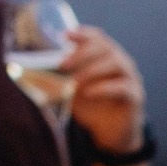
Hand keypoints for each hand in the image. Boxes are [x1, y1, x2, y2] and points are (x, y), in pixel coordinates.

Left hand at [63, 26, 146, 153]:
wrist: (110, 132)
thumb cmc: (90, 105)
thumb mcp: (72, 88)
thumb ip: (60, 78)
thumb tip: (30, 71)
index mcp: (106, 56)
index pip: (99, 38)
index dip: (84, 33)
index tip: (66, 34)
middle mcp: (121, 63)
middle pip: (107, 47)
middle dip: (83, 52)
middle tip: (63, 64)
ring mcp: (131, 79)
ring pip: (117, 63)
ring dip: (92, 70)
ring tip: (74, 81)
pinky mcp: (136, 97)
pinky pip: (123, 87)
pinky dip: (104, 88)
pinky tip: (88, 93)